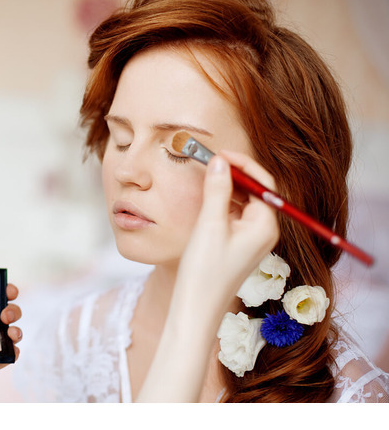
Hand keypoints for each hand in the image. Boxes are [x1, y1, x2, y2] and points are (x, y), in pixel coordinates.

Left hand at [0, 253, 22, 401]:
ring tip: (12, 333)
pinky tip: (11, 350)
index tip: (12, 290)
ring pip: (6, 336)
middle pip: (2, 316)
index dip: (3, 293)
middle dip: (12, 311)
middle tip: (7, 314)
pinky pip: (3, 359)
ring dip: (16, 332)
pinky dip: (12, 354)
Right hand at [177, 151, 279, 305]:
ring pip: (244, 201)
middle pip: (256, 190)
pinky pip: (236, 214)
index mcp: (266, 226)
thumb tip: (220, 161)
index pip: (263, 183)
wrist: (197, 309)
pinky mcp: (238, 244)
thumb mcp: (210, 225)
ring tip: (207, 174)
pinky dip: (223, 201)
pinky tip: (207, 196)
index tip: (220, 153)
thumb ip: (217, 190)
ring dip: (227, 185)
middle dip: (235, 172)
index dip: (243, 163)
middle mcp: (264, 231)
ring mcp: (252, 238)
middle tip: (210, 160)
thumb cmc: (205, 272)